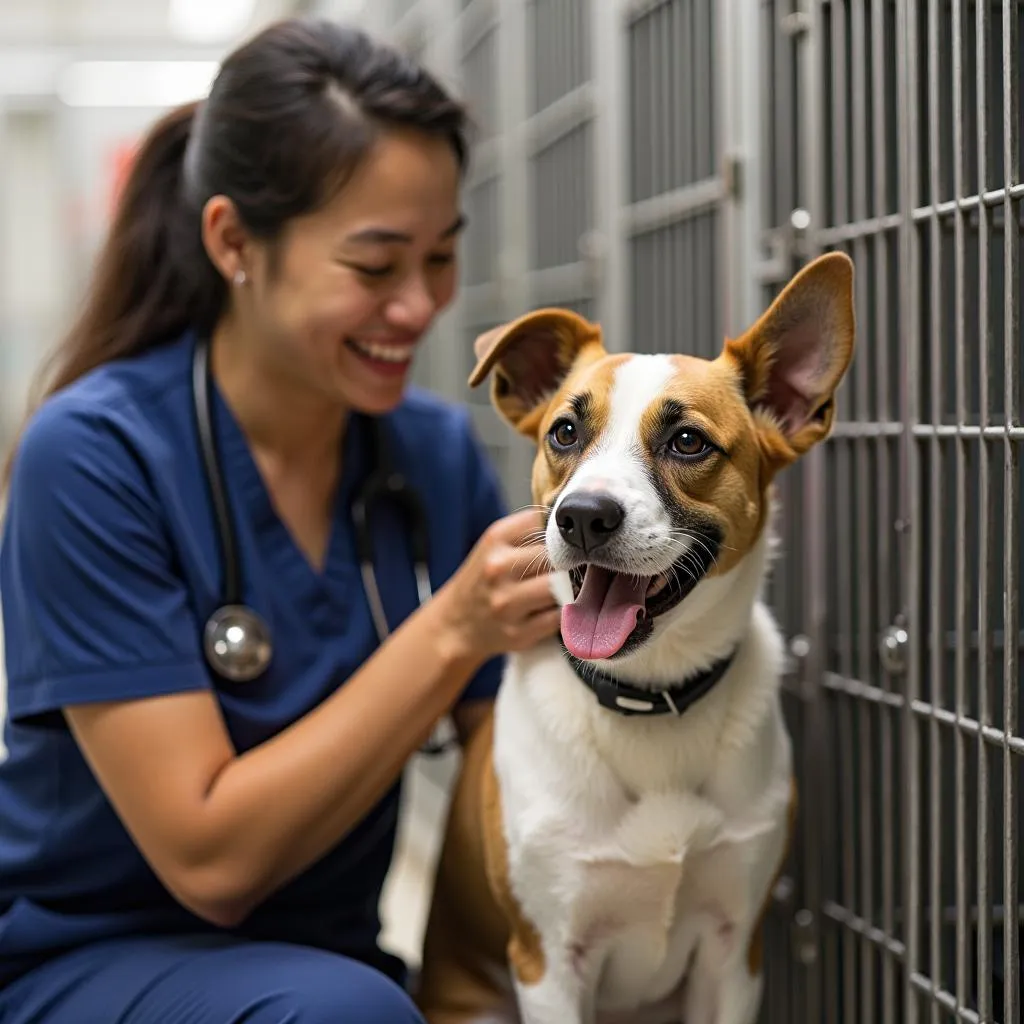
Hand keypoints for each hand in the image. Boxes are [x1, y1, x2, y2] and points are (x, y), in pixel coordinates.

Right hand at [435, 509, 561, 664]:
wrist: (456, 624)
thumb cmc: (484, 579)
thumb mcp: (496, 544)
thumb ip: (531, 530)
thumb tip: (576, 524)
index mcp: (496, 539)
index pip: (546, 522)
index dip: (563, 530)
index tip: (568, 537)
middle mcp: (498, 568)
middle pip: (558, 556)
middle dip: (569, 560)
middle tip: (572, 565)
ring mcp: (507, 603)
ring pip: (562, 586)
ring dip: (570, 587)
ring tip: (565, 585)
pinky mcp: (519, 633)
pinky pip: (560, 616)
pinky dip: (563, 611)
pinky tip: (553, 607)